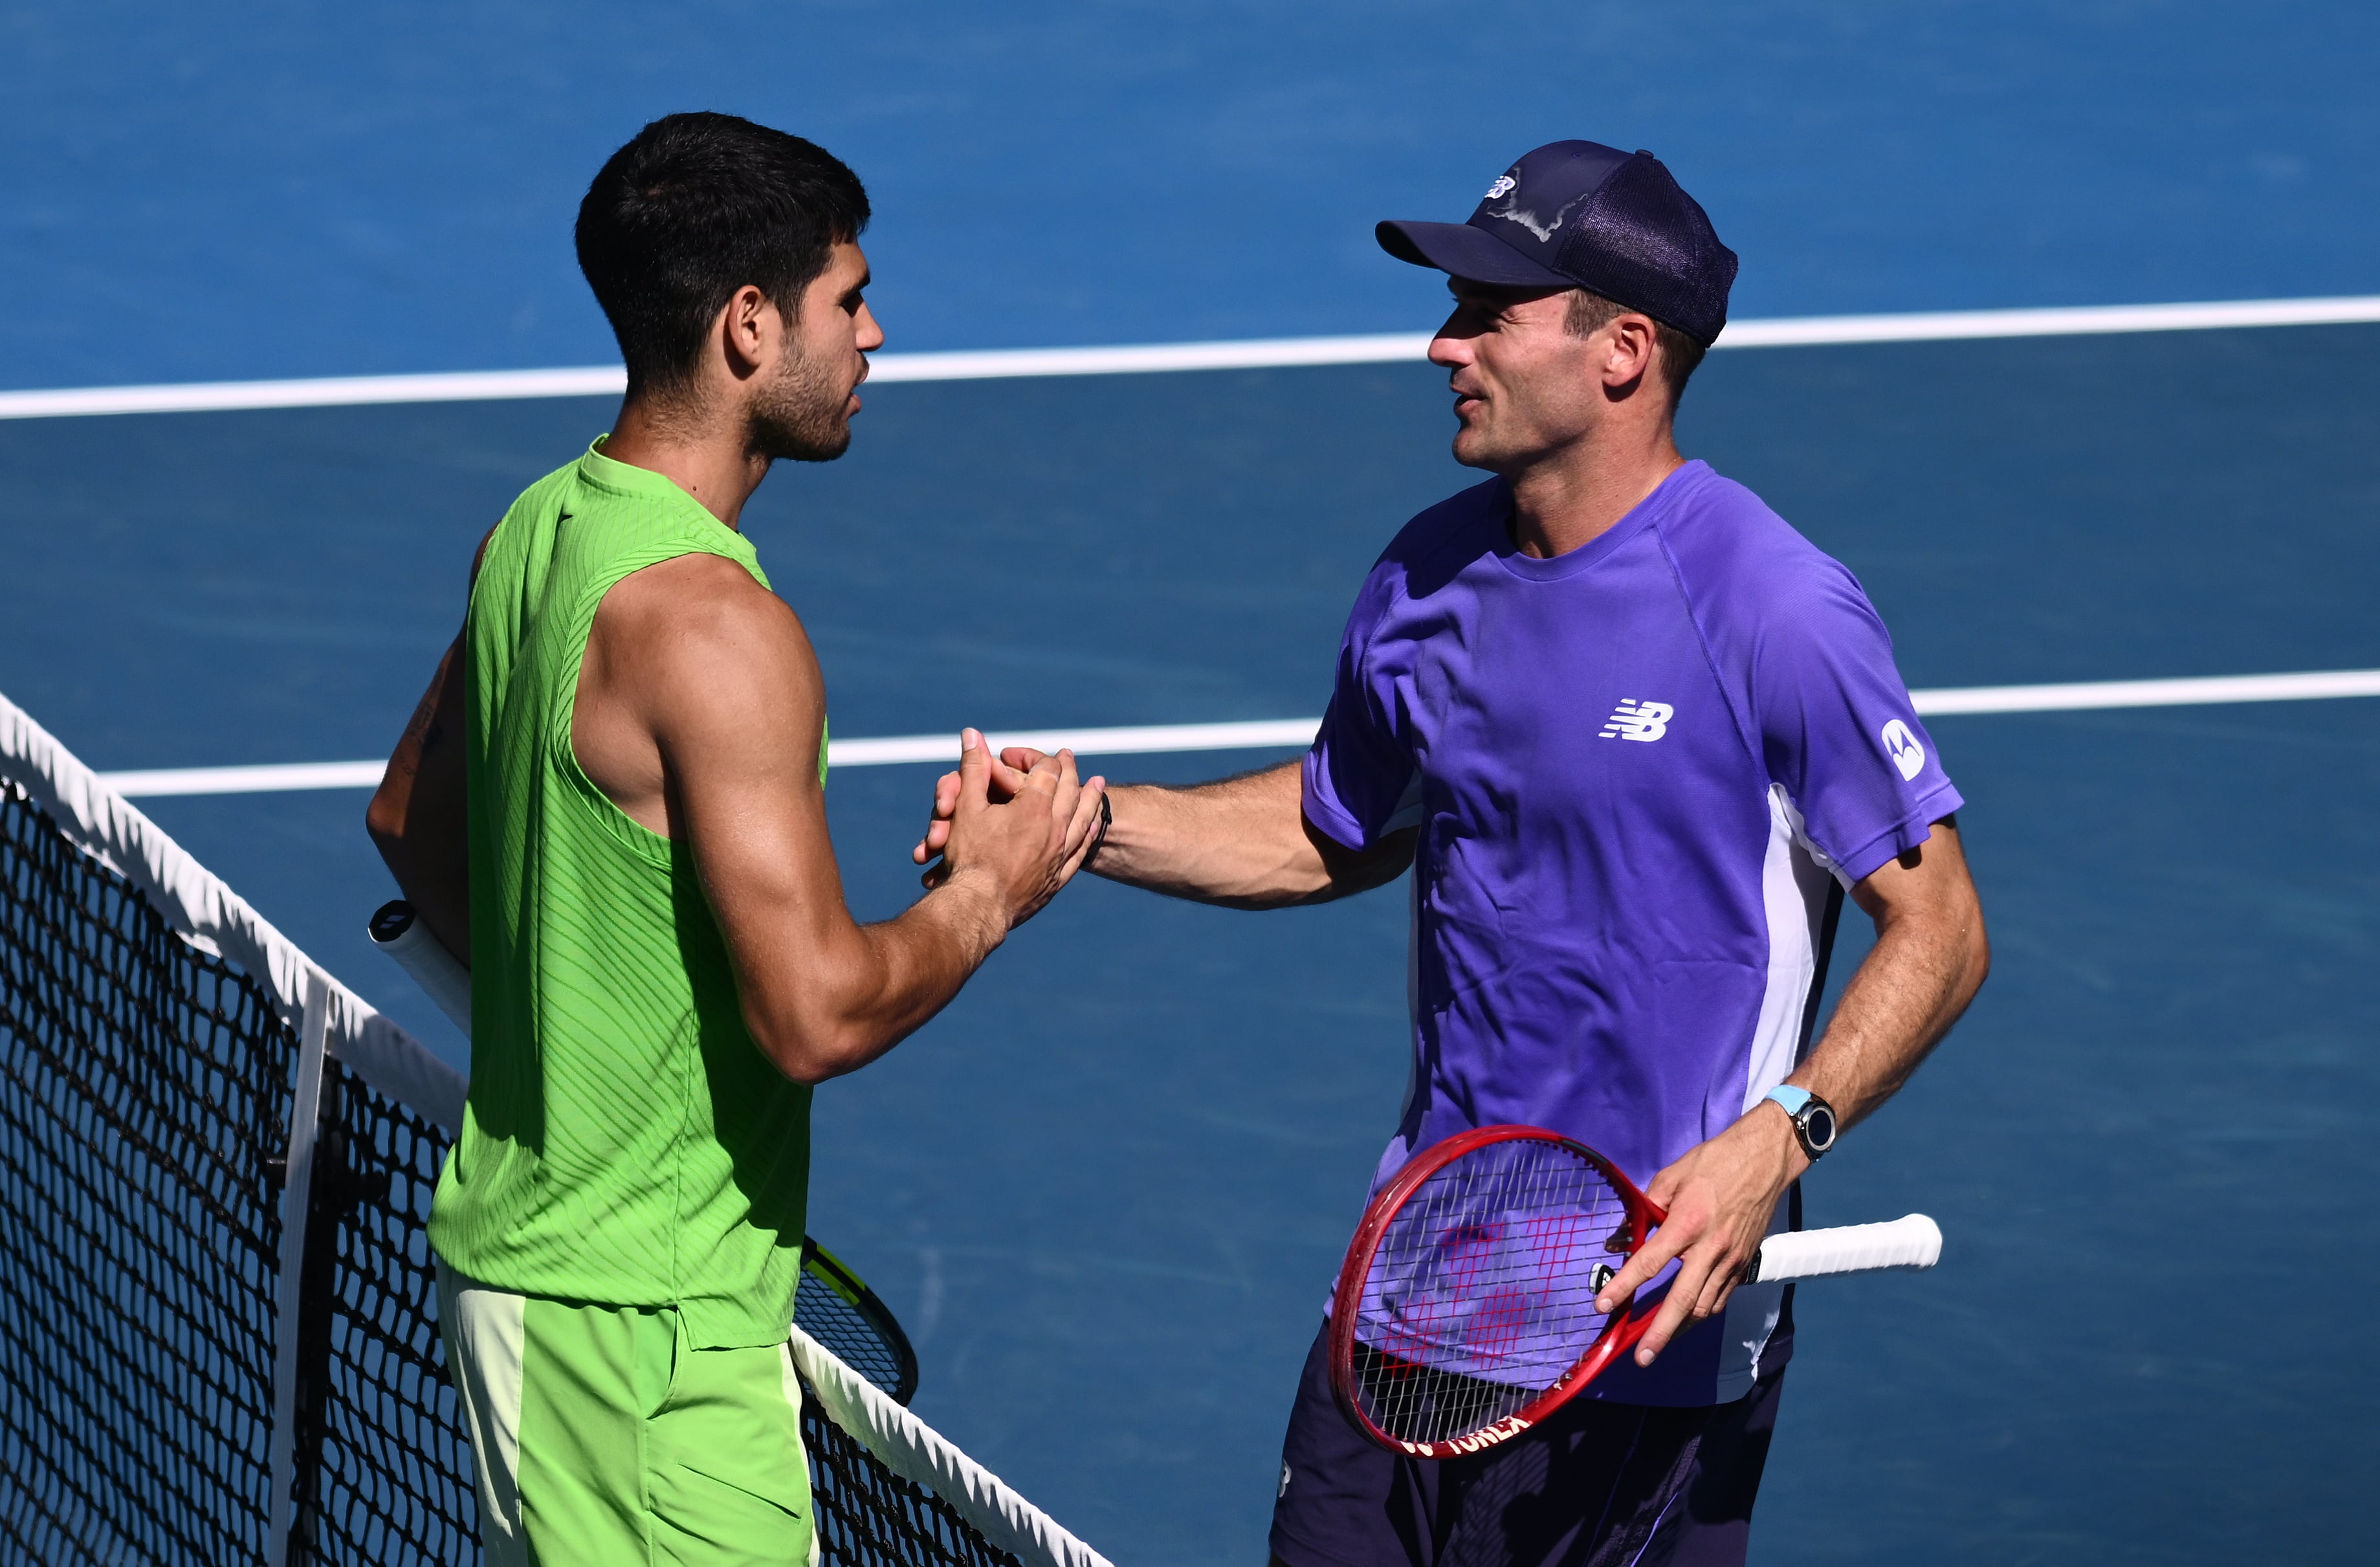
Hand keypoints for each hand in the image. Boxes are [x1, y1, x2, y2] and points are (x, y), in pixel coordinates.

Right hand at [923, 733, 1102, 925]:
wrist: (979, 906)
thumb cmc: (969, 857)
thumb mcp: (966, 806)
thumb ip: (973, 768)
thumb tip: (972, 733)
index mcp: (1034, 809)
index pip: (1049, 773)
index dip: (1048, 759)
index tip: (1053, 752)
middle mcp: (1054, 829)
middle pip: (1071, 792)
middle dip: (1071, 772)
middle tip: (1071, 758)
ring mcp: (1059, 855)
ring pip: (1083, 820)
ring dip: (1090, 799)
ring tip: (1098, 784)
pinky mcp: (1057, 878)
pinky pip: (1080, 852)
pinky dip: (1088, 834)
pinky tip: (1092, 827)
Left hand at [1591, 1101, 1807, 1366]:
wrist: (1764, 1161)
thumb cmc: (1714, 1163)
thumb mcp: (1672, 1176)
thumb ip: (1645, 1210)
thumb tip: (1620, 1239)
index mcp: (1688, 1222)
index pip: (1649, 1262)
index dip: (1623, 1286)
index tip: (1603, 1305)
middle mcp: (1711, 1247)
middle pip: (1683, 1301)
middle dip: (1660, 1334)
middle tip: (1641, 1358)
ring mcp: (1731, 1259)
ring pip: (1705, 1307)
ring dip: (1681, 1329)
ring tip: (1658, 1344)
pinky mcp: (1744, 1263)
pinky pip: (1721, 1297)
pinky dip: (1702, 1313)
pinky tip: (1686, 1319)